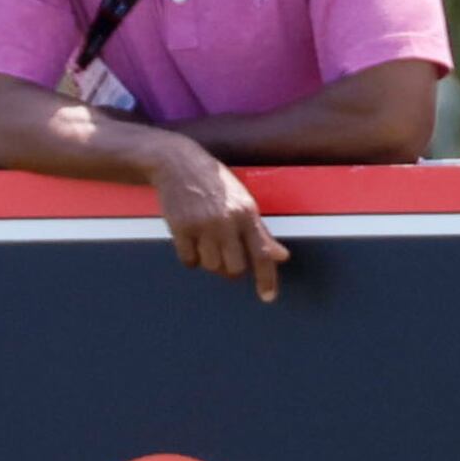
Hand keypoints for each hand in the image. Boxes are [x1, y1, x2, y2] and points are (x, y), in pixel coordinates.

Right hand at [152, 142, 290, 298]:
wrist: (178, 163)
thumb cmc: (216, 184)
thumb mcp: (244, 202)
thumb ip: (261, 232)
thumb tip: (281, 256)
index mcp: (246, 213)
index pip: (261, 253)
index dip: (266, 278)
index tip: (268, 297)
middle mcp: (226, 221)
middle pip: (235, 268)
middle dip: (232, 269)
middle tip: (226, 258)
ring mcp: (202, 225)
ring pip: (212, 266)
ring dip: (211, 262)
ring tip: (207, 243)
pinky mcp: (180, 228)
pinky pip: (189, 261)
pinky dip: (191, 258)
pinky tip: (192, 241)